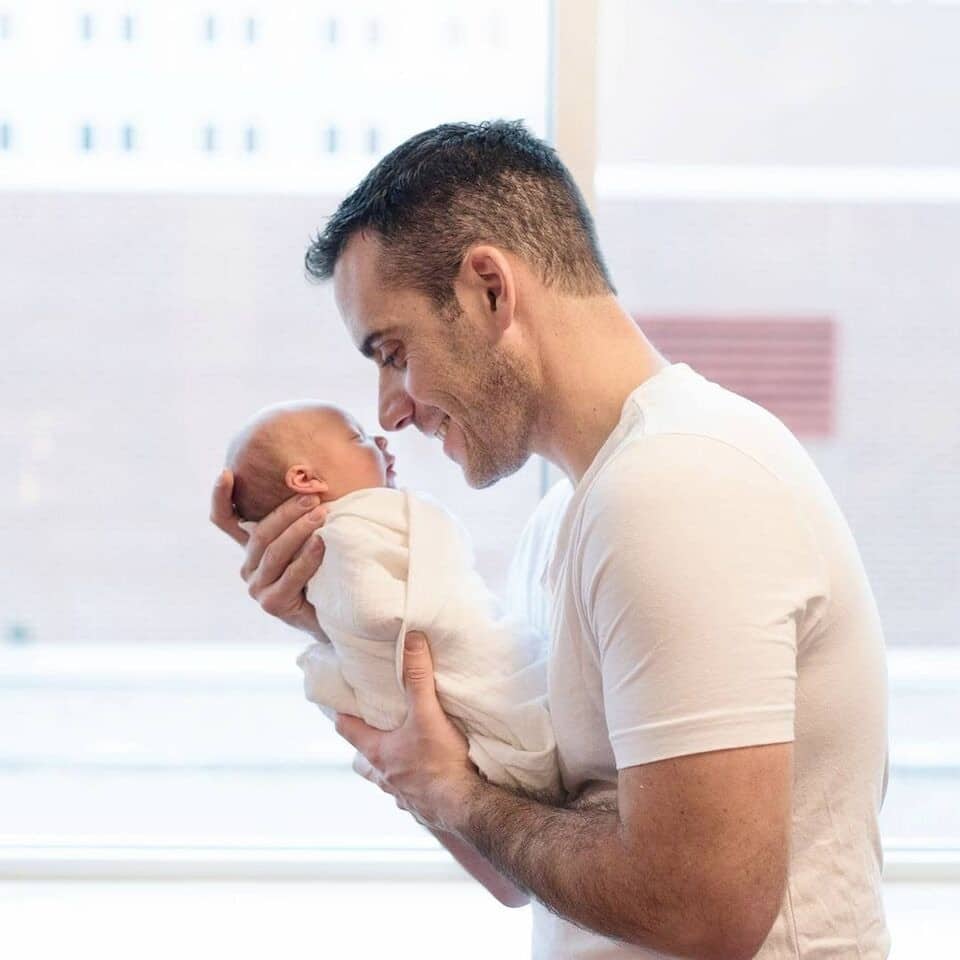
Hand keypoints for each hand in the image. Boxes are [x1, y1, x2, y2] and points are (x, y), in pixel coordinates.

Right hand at [209, 468, 326, 637]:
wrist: (336, 611)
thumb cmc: (324, 568)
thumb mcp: (308, 537)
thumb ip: (301, 516)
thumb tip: (311, 481)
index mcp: (251, 548)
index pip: (225, 521)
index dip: (221, 498)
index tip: (225, 473)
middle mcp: (249, 567)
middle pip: (261, 533)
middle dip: (286, 512)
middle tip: (312, 496)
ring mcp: (257, 588)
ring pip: (275, 552)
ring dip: (299, 530)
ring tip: (321, 514)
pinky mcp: (272, 604)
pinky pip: (290, 576)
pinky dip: (307, 557)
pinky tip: (321, 543)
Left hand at [337, 631, 480, 832]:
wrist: (465, 807)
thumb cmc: (441, 763)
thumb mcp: (427, 714)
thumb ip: (417, 678)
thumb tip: (411, 640)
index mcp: (377, 753)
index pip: (347, 730)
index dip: (341, 715)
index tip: (338, 704)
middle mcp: (384, 776)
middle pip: (362, 761)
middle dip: (366, 746)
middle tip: (375, 730)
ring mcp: (402, 794)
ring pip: (385, 779)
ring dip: (390, 767)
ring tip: (404, 753)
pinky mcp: (422, 807)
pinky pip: (410, 794)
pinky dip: (414, 784)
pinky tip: (428, 777)